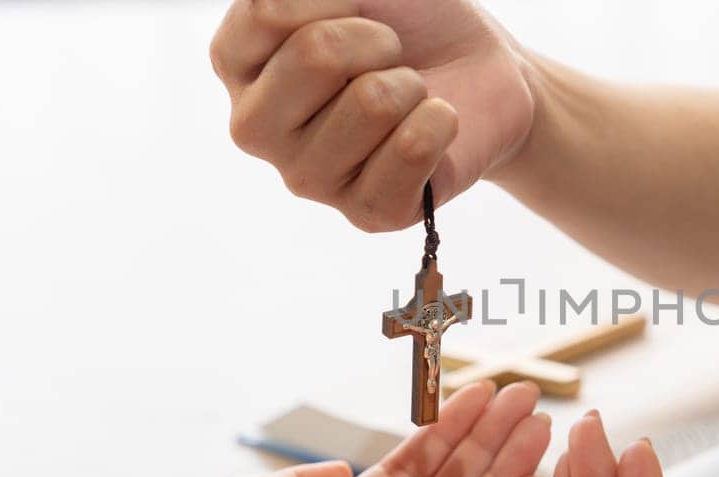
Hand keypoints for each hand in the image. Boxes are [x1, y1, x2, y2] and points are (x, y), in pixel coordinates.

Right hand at [210, 0, 534, 230]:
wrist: (480, 72)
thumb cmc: (408, 22)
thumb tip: (277, 10)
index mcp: (238, 63)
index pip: (266, 11)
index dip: (336, 0)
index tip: (353, 12)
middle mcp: (256, 128)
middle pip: (315, 55)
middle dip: (377, 40)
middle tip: (390, 58)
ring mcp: (307, 178)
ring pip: (372, 102)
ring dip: (411, 85)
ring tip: (408, 96)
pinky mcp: (366, 213)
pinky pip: (412, 148)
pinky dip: (440, 121)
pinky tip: (430, 129)